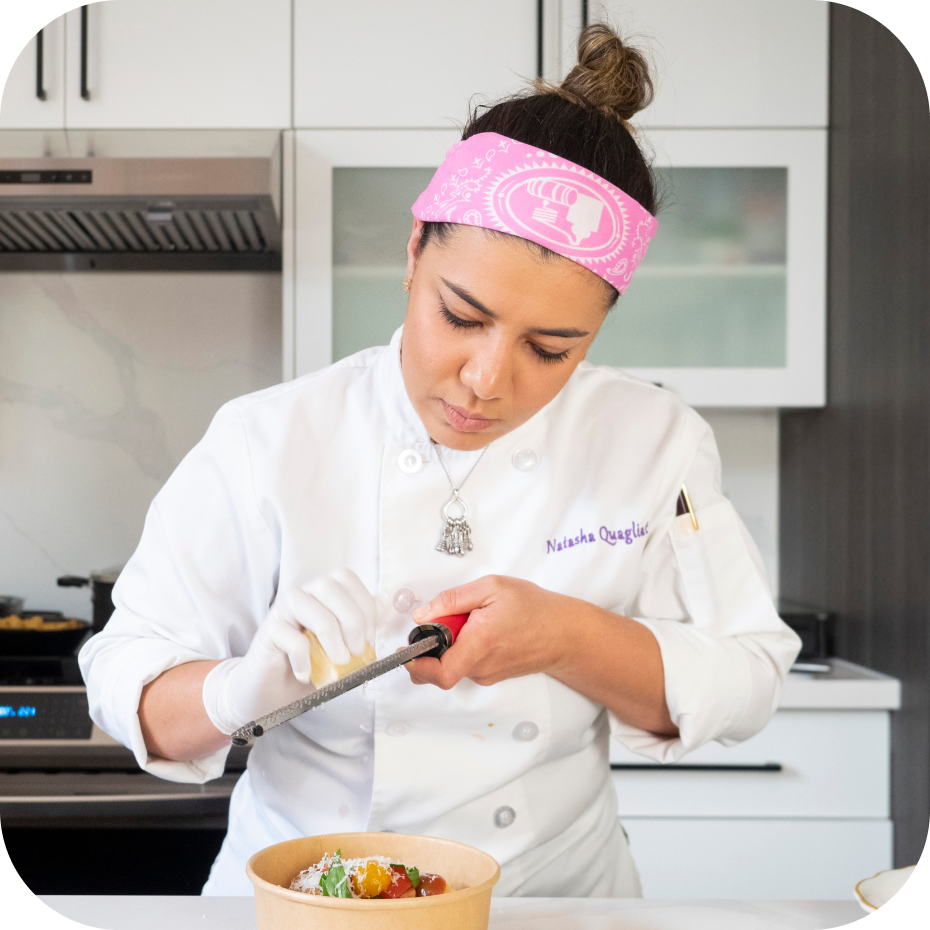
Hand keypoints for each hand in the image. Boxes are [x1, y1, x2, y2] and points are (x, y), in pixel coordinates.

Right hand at [202, 568, 377, 734]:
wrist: (275, 688)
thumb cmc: (313, 664)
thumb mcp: (345, 643)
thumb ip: (364, 624)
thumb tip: (389, 604)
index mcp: (324, 592)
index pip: (347, 579)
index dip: (364, 607)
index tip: (368, 639)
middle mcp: (304, 594)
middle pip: (330, 587)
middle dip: (351, 621)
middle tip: (354, 652)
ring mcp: (283, 610)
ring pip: (307, 605)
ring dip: (330, 638)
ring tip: (336, 663)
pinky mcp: (268, 632)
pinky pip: (289, 636)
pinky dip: (304, 658)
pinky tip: (306, 673)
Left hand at [406, 575, 578, 689]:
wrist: (565, 634)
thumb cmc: (534, 608)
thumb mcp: (492, 587)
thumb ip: (453, 600)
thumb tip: (422, 614)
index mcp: (480, 644)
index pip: (439, 673)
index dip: (416, 665)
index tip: (406, 650)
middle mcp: (481, 666)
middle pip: (438, 668)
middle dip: (431, 646)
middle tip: (445, 621)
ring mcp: (486, 675)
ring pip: (451, 664)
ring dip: (449, 645)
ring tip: (471, 620)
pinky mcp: (490, 675)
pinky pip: (465, 664)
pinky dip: (462, 648)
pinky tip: (479, 630)